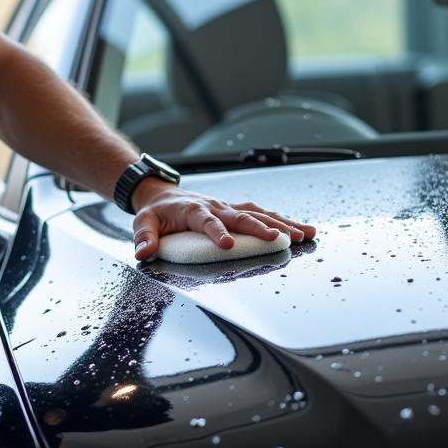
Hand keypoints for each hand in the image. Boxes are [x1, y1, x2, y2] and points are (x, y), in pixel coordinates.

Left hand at [130, 179, 315, 261]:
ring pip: (259, 214)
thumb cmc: (156, 211)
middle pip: (242, 216)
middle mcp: (216, 206)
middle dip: (260, 228)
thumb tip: (143, 253)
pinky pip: (262, 213)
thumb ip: (144, 237)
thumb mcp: (143, 222)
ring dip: (282, 224)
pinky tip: (302, 230)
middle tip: (279, 239)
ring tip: (304, 234)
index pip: (207, 221)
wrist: (163, 193)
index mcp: (193, 210)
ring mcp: (228, 207)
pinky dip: (283, 221)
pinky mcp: (237, 209)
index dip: (216, 232)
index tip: (226, 245)